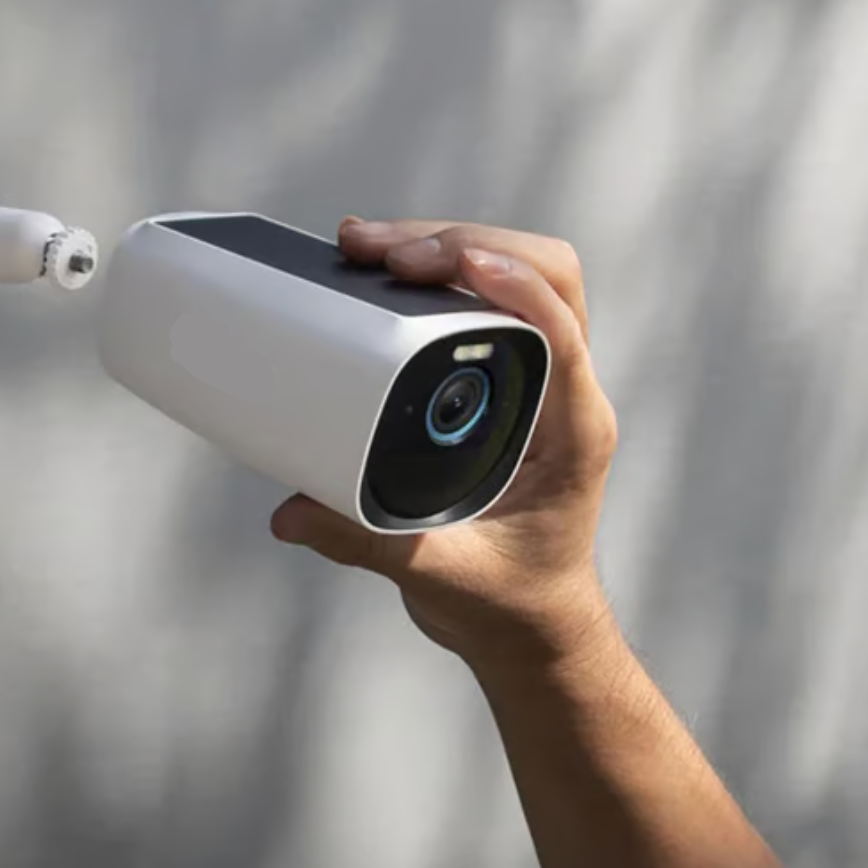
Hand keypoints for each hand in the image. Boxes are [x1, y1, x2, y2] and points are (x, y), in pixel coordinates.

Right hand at [271, 218, 619, 669]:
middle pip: (546, 275)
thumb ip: (368, 542)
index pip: (561, 329)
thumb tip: (294, 512)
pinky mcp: (507, 379)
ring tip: (367, 245)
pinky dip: (437, 273)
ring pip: (519, 274)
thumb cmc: (510, 600)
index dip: (511, 283)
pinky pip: (488, 300)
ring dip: (449, 244)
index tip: (450, 265)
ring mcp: (540, 380)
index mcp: (573, 432)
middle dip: (466, 243)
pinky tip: (379, 271)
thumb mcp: (442, 577)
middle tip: (387, 252)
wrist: (530, 624)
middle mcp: (565, 393)